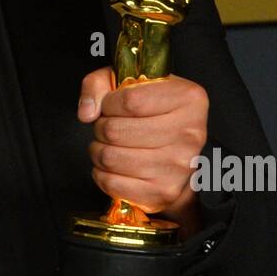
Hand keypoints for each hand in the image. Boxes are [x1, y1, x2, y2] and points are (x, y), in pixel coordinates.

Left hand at [78, 68, 207, 239]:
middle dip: (101, 128)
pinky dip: (102, 174)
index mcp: (188, 99)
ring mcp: (178, 167)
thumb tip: (87, 113)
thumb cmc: (153, 112)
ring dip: (99, 151)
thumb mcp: (129, 82)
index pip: (130, 100)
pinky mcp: (164, 193)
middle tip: (108, 127)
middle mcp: (189, 134)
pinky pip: (113, 183)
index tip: (110, 106)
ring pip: (111, 158)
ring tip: (109, 145)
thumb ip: (99, 84)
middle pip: (116, 131)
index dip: (108, 103)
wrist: (178, 152)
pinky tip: (113, 166)